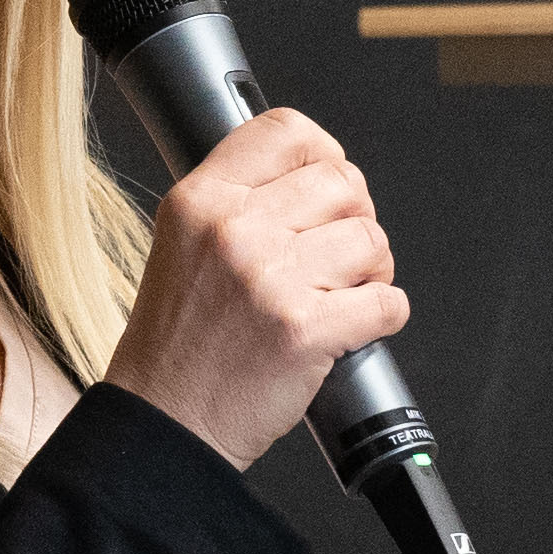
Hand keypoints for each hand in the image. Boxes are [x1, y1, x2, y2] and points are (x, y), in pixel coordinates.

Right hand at [100, 108, 407, 470]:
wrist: (165, 422)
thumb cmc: (177, 344)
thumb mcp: (183, 245)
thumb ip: (239, 204)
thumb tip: (319, 177)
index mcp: (201, 201)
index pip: (286, 132)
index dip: (325, 153)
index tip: (329, 183)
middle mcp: (234, 230)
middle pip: (342, 183)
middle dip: (356, 219)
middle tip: (339, 256)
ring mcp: (271, 279)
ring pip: (372, 241)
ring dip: (372, 272)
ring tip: (341, 295)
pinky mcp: (305, 330)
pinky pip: (387, 302)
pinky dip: (383, 317)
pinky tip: (350, 329)